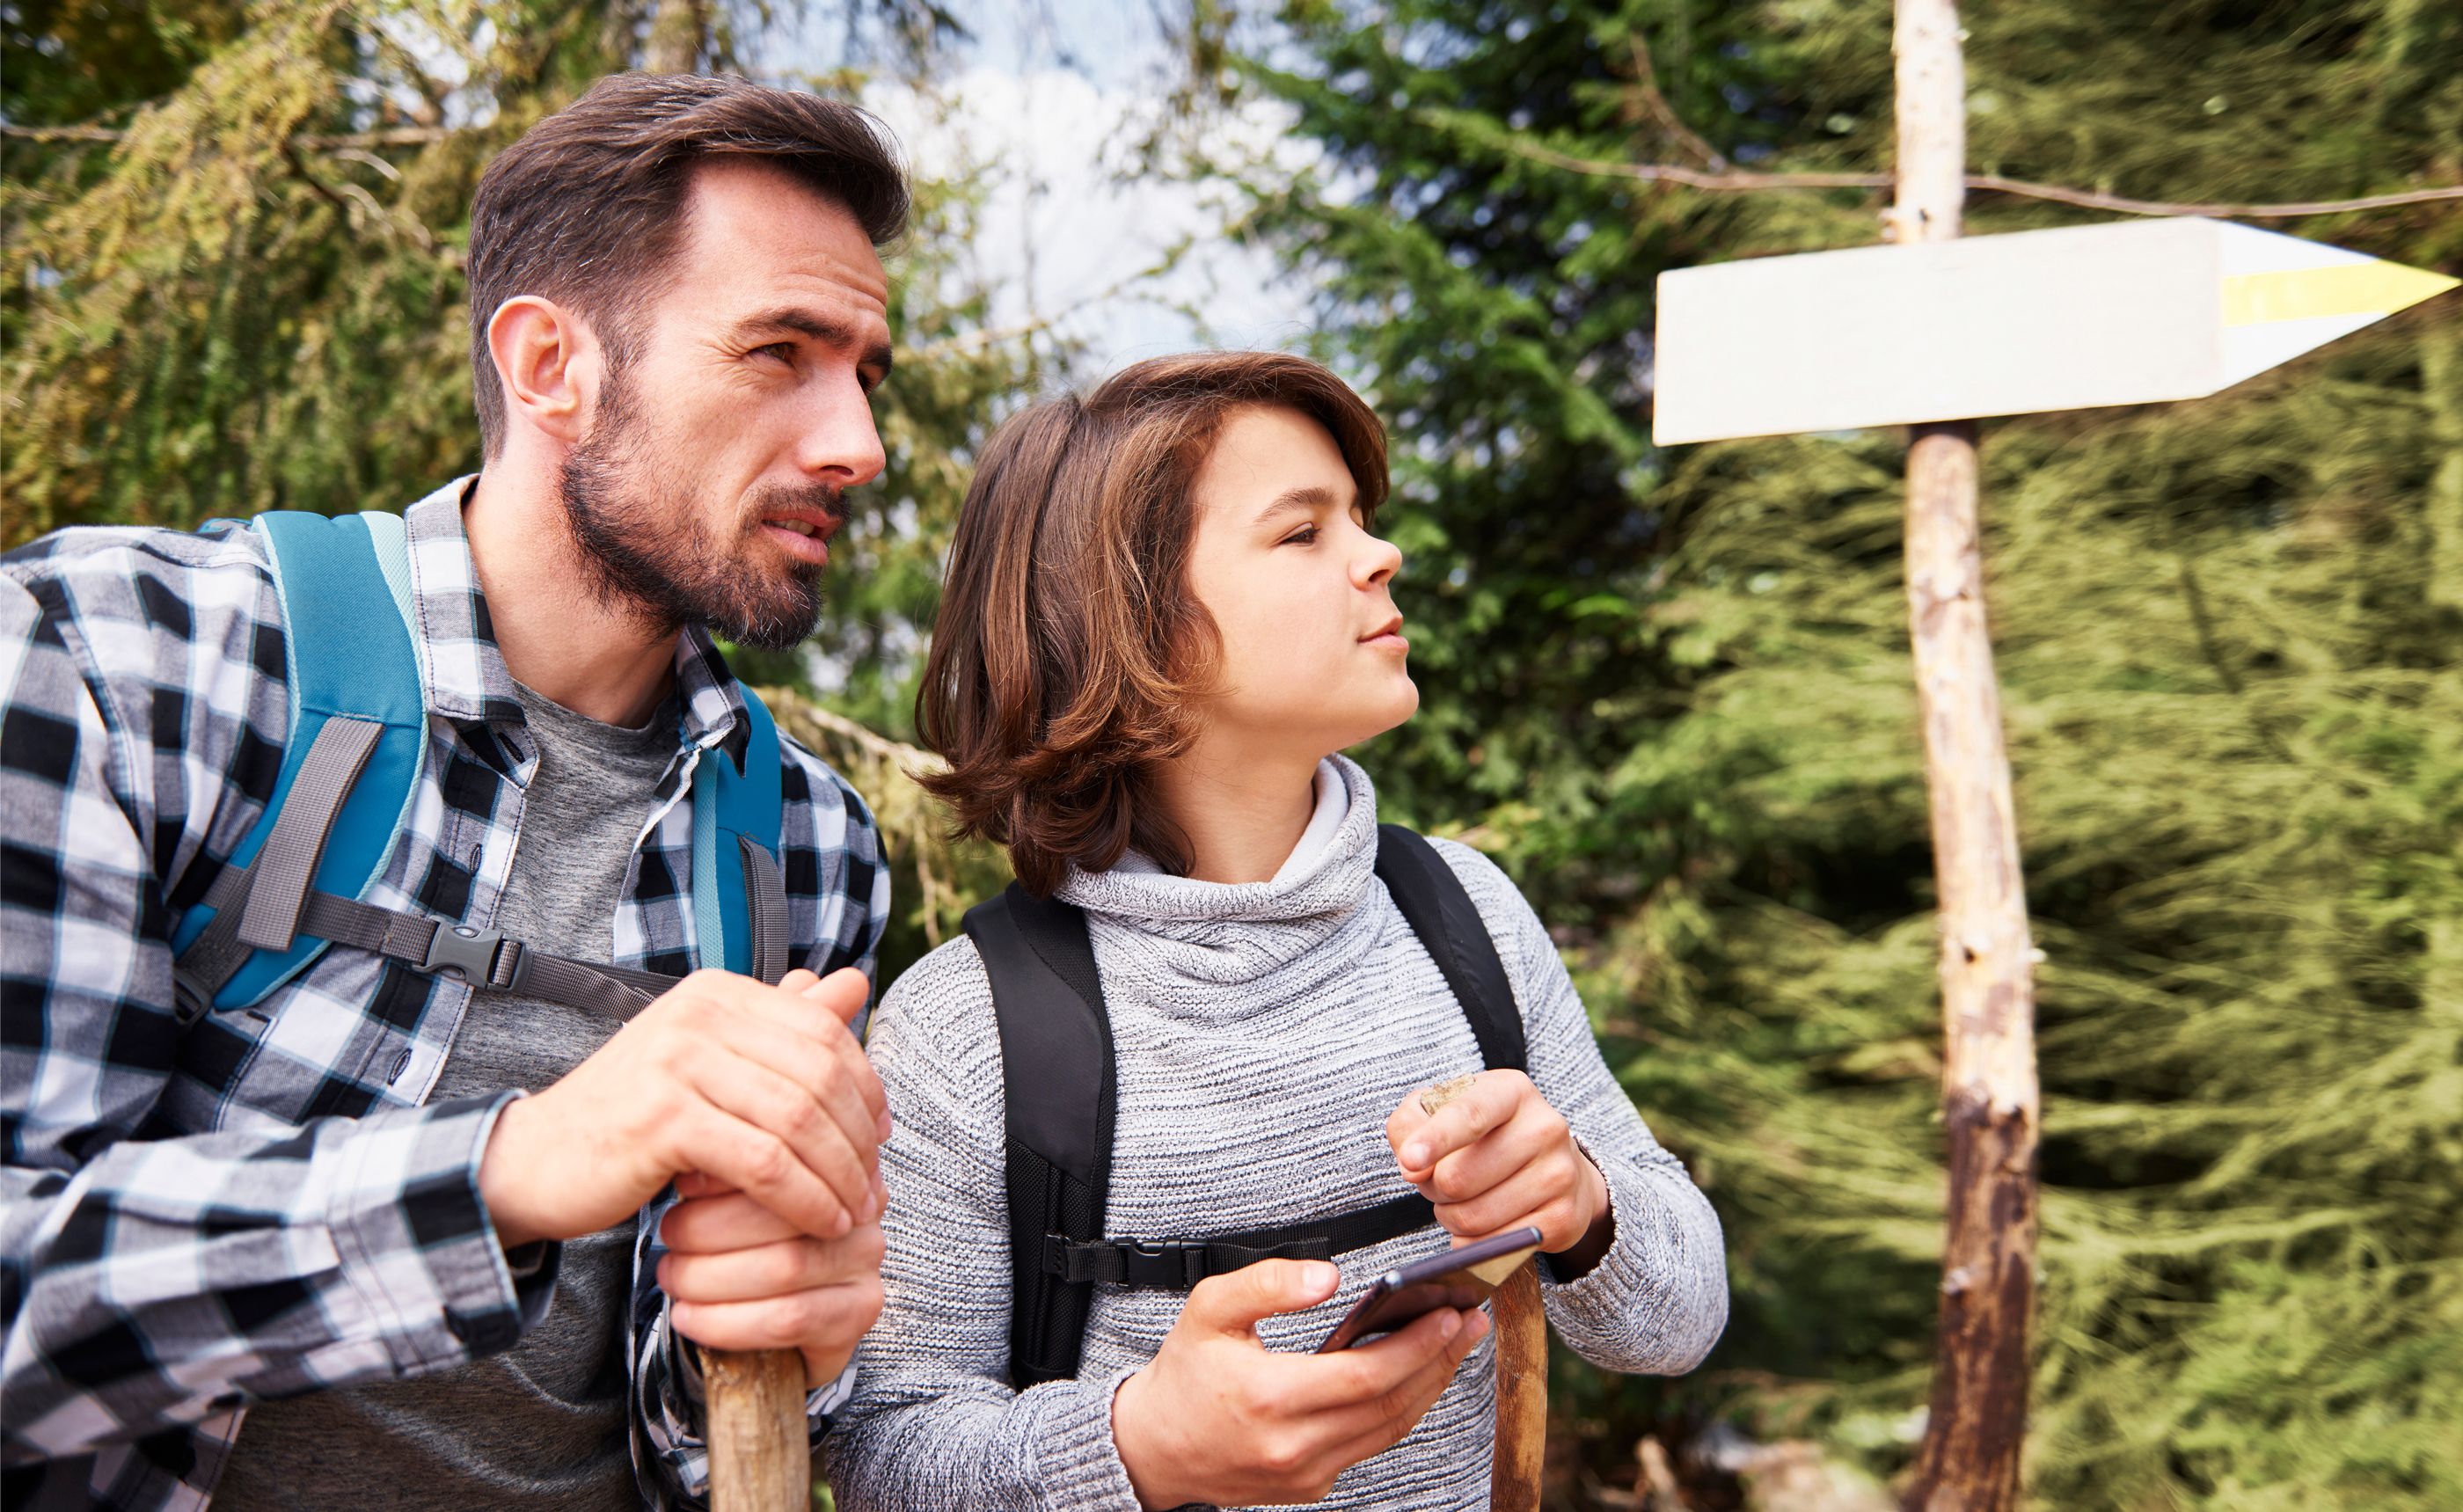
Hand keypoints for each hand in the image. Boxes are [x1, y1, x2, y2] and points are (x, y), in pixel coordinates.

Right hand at [479, 966, 885, 1249]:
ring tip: (856, 1212)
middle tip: (875, 1186)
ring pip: (797, 1120)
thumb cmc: (635, 1120)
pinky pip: (763, 1162)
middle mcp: (699, 1013)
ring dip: (839, 1175)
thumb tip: (857, 983)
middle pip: (818, 1074)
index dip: (866, 1085)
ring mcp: (678, 1061)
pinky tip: (819, 1224)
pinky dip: (803, 1197)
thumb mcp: (713, 1065)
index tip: (882, 1136)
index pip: (823, 1029)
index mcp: (717, 992)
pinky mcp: (663, 1118)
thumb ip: (782, 1027)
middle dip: (858, 1138)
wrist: (537, 1161)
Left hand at [657, 1182, 886, 1391]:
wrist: (774, 1333)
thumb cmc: (747, 1255)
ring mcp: (866, 1264)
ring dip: (710, 1277)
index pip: (784, 1163)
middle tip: (671, 1240)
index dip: (729, 1176)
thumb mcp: (734, 1203)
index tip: (684, 1185)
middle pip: (784, 1217)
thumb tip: (691, 1169)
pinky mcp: (858, 1314)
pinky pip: (787, 1319)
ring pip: (785, 1267)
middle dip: (710, 1230)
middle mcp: (858, 1211)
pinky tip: (688, 1318)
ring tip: (674, 1279)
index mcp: (832, 1168)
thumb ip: (726, 1178)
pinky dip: (725, 1321)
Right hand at [1110, 1259, 1489, 1508]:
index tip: (1450, 1312)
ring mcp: (1304, 1472)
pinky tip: (1418, 1373)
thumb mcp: (1209, 1308)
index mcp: (1268, 1399)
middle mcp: (1291, 1446)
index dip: (1415, 1346)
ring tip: (1457, 1342)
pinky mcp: (1311, 1483)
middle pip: (1390, 1405)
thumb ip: (1268, 1283)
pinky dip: (1401, 1407)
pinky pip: (1370, 1443)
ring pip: (1389, 1430)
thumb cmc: (1184, 1371)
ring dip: (1430, 1385)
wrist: (1154, 1447)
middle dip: (1438, 1360)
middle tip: (1471, 1320)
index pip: (1364, 1377)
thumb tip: (1330, 1276)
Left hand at [1388, 1070, 1613, 1271]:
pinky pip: (1496, 1246)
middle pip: (1458, 1178)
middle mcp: (1544, 1127)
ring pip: (1473, 1217)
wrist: (1555, 1167)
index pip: (1470, 1114)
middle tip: (1442, 1183)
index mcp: (1511, 1091)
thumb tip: (1412, 1167)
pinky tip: (1482, 1227)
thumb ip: (1410, 1126)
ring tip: (1464, 1202)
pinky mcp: (1564, 1217)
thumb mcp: (1444, 1111)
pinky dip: (1474, 1243)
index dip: (1436, 1139)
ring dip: (1452, 1218)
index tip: (1409, 1161)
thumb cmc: (1486, 1137)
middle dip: (1434, 1189)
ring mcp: (1559, 1173)